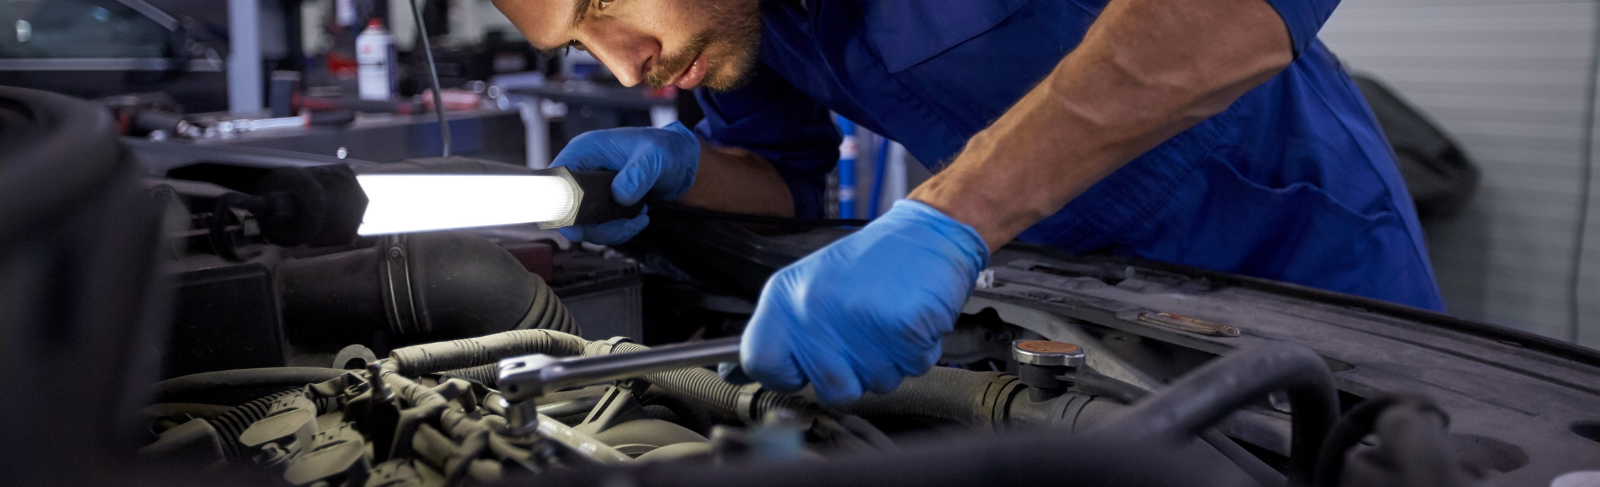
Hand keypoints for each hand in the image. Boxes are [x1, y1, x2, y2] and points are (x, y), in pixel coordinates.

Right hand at [551, 121, 699, 243]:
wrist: (681, 160)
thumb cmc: (665, 147)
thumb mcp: (655, 156)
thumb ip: (638, 174)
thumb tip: (620, 195)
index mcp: (585, 151)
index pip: (557, 181)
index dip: (560, 206)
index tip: (577, 227)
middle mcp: (584, 170)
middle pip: (568, 209)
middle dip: (594, 226)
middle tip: (622, 226)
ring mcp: (592, 189)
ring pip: (584, 223)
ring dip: (610, 230)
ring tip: (638, 219)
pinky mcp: (603, 203)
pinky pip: (600, 226)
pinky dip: (618, 230)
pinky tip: (638, 219)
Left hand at [740, 200, 989, 404]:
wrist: (928, 232)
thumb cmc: (870, 263)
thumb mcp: (808, 287)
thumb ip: (775, 332)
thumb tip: (730, 373)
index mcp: (785, 297)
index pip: (759, 362)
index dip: (784, 374)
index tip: (801, 367)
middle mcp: (815, 309)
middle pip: (830, 389)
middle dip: (855, 372)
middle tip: (864, 334)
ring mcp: (858, 320)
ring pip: (876, 384)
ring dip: (889, 361)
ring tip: (888, 320)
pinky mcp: (902, 327)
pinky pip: (912, 369)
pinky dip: (918, 351)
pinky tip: (910, 318)